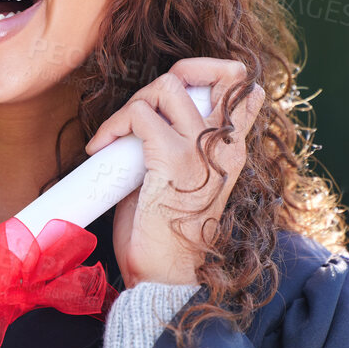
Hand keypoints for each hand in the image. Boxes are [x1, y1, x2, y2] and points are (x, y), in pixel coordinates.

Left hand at [83, 58, 265, 288]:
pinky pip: (139, 114)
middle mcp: (226, 144)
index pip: (246, 87)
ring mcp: (202, 150)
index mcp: (234, 149)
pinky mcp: (172, 159)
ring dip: (134, 103)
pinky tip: (102, 148)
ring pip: (168, 86)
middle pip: (218, 71)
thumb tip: (152, 114)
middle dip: (173, 76)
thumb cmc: (169, 232)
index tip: (179, 94)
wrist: (165, 276)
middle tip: (145, 108)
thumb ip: (183, 141)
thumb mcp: (188, 178)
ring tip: (120, 134)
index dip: (213, 74)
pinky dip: (113, 126)